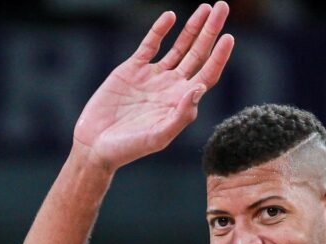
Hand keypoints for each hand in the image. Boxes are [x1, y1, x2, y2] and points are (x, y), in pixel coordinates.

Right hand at [73, 2, 233, 170]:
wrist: (96, 145)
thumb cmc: (129, 149)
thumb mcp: (158, 137)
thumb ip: (180, 115)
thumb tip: (199, 89)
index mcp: (181, 102)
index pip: (207, 74)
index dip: (219, 56)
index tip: (229, 36)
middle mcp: (171, 87)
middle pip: (198, 54)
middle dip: (210, 31)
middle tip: (222, 7)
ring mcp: (153, 77)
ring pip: (179, 47)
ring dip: (192, 28)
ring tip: (206, 8)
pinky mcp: (132, 69)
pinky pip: (150, 45)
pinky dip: (160, 30)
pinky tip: (170, 17)